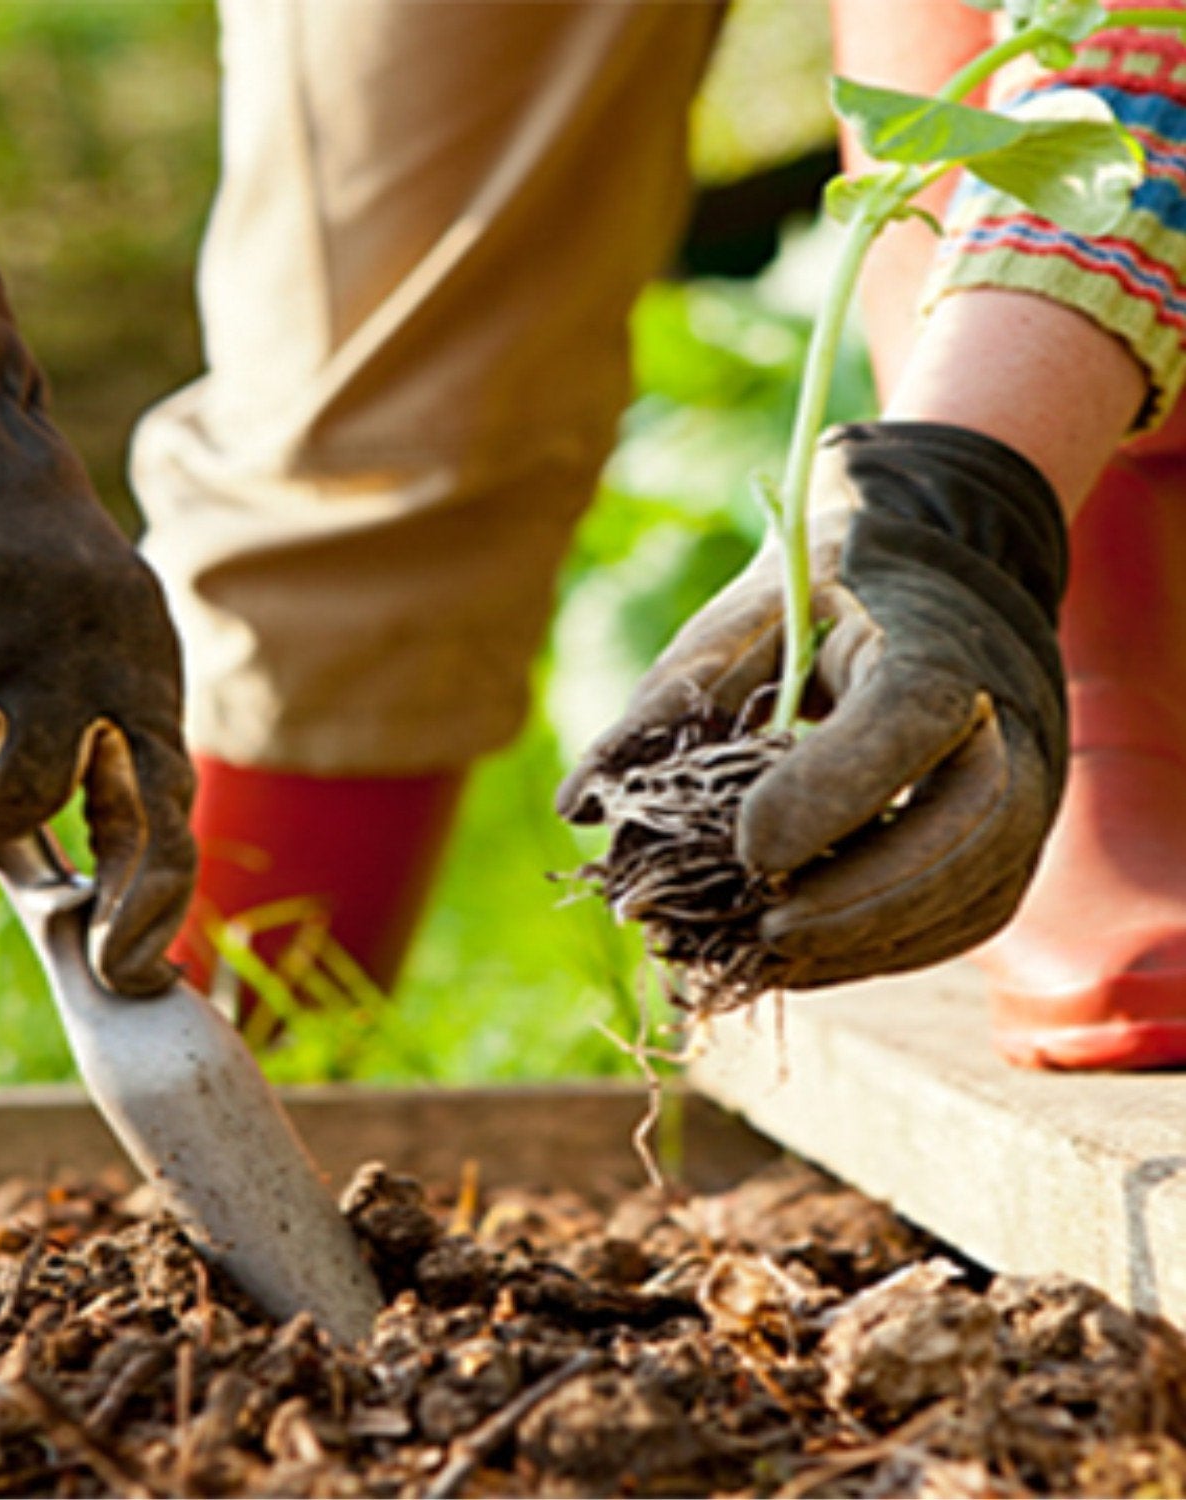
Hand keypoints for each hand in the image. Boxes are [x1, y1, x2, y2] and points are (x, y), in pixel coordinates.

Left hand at [558, 422, 1069, 986]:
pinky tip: (803, 959)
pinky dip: (882, 947)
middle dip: (862, 896)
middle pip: (968, 825)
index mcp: (931, 636)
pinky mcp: (1013, 838)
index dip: (830, 792)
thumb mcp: (739, 621)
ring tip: (765, 959)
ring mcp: (1026, 782)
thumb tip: (577, 807)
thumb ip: (666, 703)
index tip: (745, 848)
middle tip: (762, 934)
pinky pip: (963, 915)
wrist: (930, 577)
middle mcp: (1003, 715)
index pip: (904, 718)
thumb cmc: (818, 596)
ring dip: (866, 940)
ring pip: (972, 890)